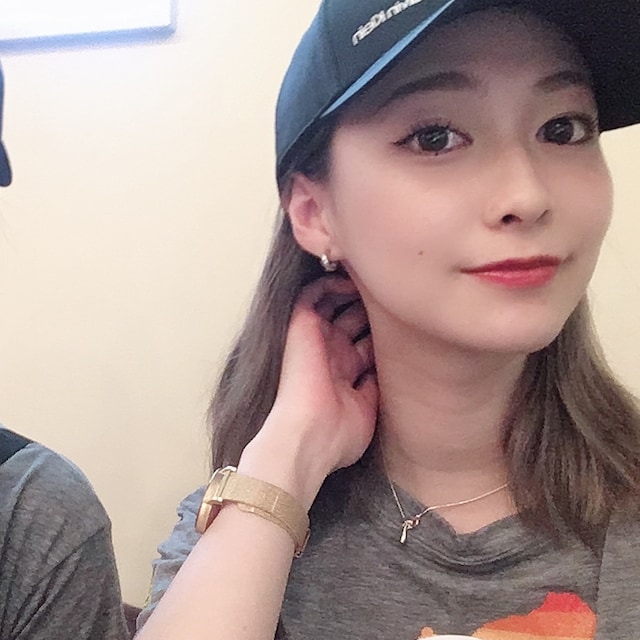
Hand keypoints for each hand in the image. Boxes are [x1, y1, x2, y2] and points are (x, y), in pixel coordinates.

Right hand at [242, 276, 377, 504]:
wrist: (311, 436)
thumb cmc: (338, 434)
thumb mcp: (368, 409)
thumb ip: (376, 385)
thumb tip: (392, 368)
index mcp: (346, 371)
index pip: (366, 341)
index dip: (386, 330)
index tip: (408, 318)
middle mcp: (333, 352)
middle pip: (353, 319)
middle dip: (373, 308)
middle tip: (395, 294)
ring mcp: (318, 339)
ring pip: (334, 302)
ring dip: (354, 291)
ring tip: (375, 278)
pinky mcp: (302, 326)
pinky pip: (314, 293)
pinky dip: (331, 283)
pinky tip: (353, 280)